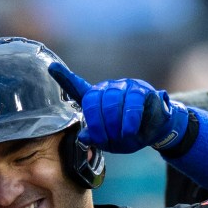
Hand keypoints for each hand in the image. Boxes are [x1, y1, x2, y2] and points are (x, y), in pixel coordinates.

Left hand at [48, 62, 189, 153]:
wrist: (156, 129)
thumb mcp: (109, 140)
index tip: (51, 67)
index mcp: (95, 100)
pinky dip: (129, 121)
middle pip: (93, 102)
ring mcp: (124, 87)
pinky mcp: (141, 90)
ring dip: (114, 126)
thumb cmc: (129, 134)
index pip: (76, 87)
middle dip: (97, 126)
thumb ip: (95, 138)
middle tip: (104, 140)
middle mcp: (107, 89)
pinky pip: (132, 104)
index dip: (64, 77)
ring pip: (111, 103)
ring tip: (120, 138)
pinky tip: (129, 131)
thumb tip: (85, 136)